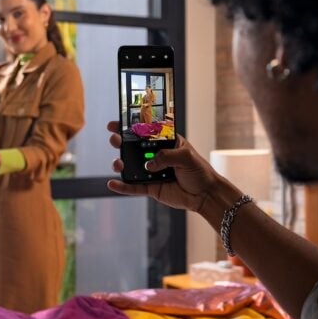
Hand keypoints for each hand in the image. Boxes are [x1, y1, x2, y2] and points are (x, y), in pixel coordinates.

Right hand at [106, 121, 220, 212]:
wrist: (205, 194)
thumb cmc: (200, 171)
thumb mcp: (186, 156)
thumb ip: (167, 156)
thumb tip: (149, 164)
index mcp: (165, 143)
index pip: (145, 131)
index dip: (130, 126)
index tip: (116, 124)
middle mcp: (155, 156)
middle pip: (133, 147)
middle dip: (120, 142)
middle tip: (115, 140)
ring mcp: (151, 172)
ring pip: (130, 166)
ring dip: (119, 163)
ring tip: (118, 164)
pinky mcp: (150, 187)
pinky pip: (133, 187)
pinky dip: (122, 186)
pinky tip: (112, 184)